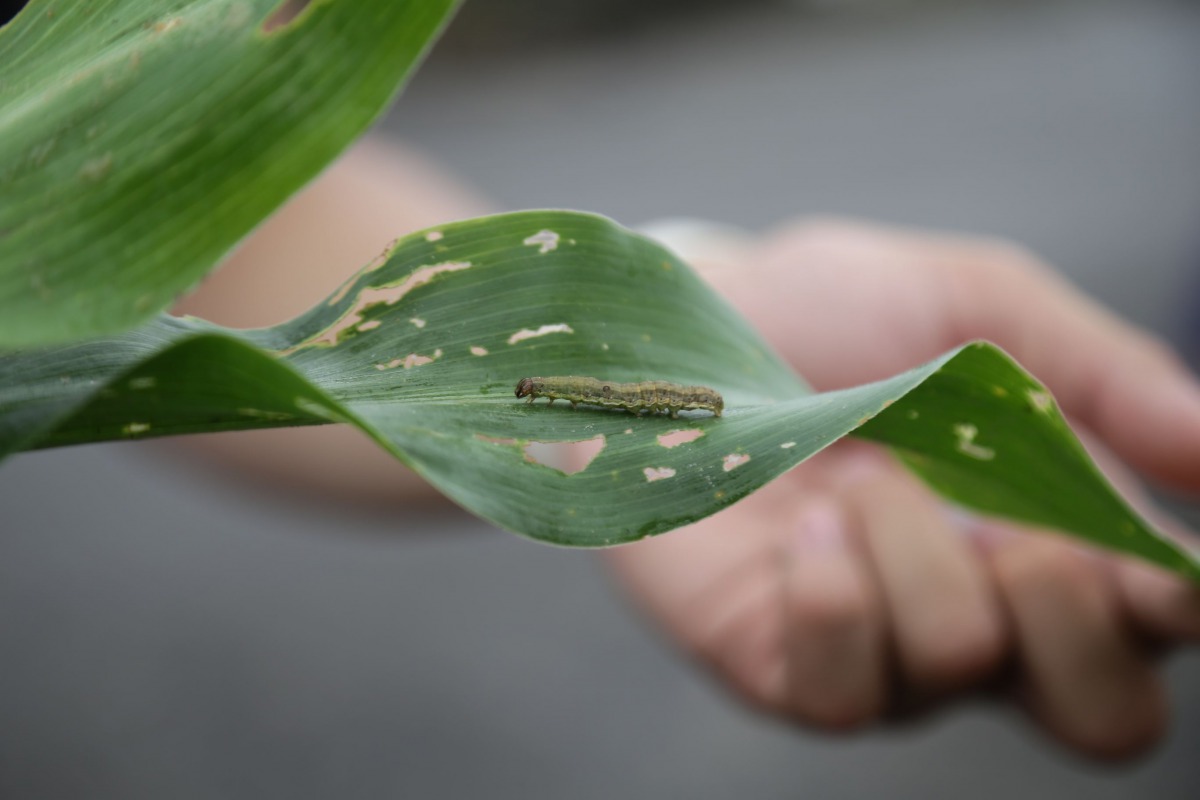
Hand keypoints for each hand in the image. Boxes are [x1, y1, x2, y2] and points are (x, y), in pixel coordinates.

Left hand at [607, 219, 1199, 758]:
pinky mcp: (777, 661)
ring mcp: (877, 648)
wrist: (679, 328)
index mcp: (1048, 530)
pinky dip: (835, 594)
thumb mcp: (975, 303)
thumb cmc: (829, 311)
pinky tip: (799, 524)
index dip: (1176, 603)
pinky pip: (843, 691)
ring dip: (916, 543)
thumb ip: (1098, 369)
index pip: (1156, 625)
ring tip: (851, 472)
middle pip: (1101, 714)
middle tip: (1009, 524)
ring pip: (962, 662)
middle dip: (1072, 614)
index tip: (1152, 557)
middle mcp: (977, 610)